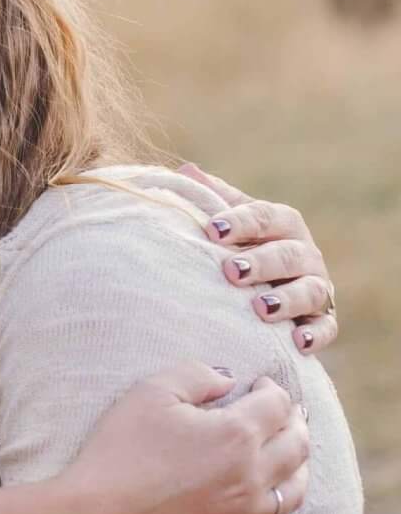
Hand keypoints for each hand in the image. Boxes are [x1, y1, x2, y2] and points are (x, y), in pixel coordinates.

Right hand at [63, 360, 309, 513]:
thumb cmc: (118, 452)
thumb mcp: (150, 393)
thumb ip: (196, 375)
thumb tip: (229, 380)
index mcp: (236, 435)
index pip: (278, 404)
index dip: (273, 388)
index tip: (260, 384)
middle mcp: (251, 477)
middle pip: (298, 446)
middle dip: (296, 423)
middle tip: (287, 414)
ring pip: (294, 493)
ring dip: (297, 468)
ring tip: (289, 456)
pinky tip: (261, 503)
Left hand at [179, 163, 337, 353]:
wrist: (266, 290)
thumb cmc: (241, 249)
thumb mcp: (230, 224)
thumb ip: (212, 200)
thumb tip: (186, 171)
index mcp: (282, 224)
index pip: (263, 216)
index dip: (239, 221)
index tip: (212, 230)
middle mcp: (304, 253)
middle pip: (288, 253)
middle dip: (261, 262)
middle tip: (231, 271)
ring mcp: (317, 287)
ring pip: (310, 290)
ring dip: (287, 299)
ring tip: (261, 308)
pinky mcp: (323, 321)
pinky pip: (326, 328)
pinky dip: (315, 335)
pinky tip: (297, 342)